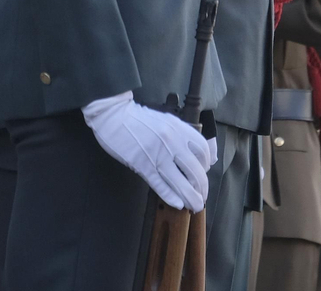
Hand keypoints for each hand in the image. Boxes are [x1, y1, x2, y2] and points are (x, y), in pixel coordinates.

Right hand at [83, 91, 211, 211]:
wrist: (114, 115)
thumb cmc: (140, 119)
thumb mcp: (166, 121)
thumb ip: (181, 135)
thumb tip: (198, 153)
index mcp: (179, 128)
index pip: (202, 150)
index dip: (206, 165)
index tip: (204, 172)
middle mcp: (172, 142)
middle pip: (195, 171)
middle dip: (202, 187)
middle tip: (201, 195)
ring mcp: (157, 154)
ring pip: (180, 182)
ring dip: (190, 197)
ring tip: (194, 205)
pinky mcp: (142, 165)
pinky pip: (160, 185)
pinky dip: (171, 196)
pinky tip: (177, 203)